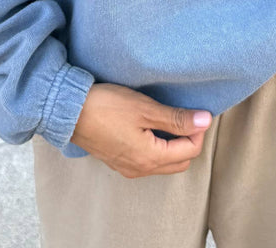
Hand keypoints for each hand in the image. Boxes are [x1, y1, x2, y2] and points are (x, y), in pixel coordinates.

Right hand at [70, 82, 212, 177]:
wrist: (69, 111)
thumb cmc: (107, 106)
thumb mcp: (145, 108)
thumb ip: (177, 118)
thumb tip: (205, 121)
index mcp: (150, 158)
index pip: (190, 151)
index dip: (198, 130)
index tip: (195, 111)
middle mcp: (141, 169)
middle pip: (179, 161)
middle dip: (188, 141)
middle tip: (184, 116)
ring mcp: (128, 167)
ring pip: (163, 163)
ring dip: (172, 145)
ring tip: (168, 120)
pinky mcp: (118, 161)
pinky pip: (148, 161)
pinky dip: (157, 147)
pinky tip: (149, 127)